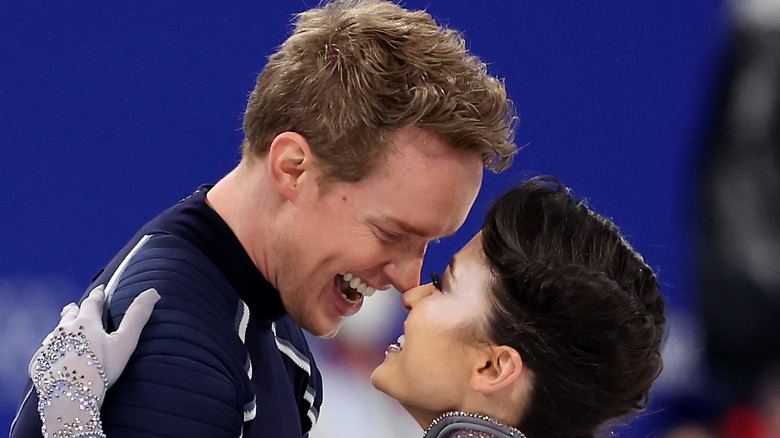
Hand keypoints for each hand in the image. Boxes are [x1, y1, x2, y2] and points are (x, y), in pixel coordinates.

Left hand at [28, 284, 158, 437]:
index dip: (98, 295)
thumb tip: (153, 292)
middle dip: (74, 310)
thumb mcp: (125, 342)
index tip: (100, 290)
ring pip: (55, 333)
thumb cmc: (102, 369)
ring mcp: (48, 347)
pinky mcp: (38, 365)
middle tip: (75, 307)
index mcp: (85, 322)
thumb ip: (138, 316)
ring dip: (62, 331)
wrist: (71, 398)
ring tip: (65, 333)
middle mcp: (63, 330)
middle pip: (68, 314)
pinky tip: (55, 359)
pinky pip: (44, 354)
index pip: (92, 301)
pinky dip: (51, 353)